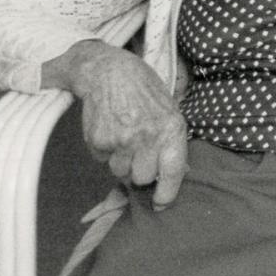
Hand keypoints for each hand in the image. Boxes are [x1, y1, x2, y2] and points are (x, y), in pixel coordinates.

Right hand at [56, 41, 187, 208]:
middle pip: (143, 178)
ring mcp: (122, 139)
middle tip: (138, 156)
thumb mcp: (169, 110)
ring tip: (124, 136)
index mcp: (172, 128)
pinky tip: (110, 129)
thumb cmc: (145, 91)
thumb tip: (176, 173)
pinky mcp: (99, 140)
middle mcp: (148, 136)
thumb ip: (171, 140)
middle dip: (140, 173)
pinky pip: (102, 160)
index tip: (161, 203)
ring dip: (121, 162)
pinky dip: (105, 151)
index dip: (167, 192)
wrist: (110, 71)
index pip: (173, 171)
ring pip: (120, 172)